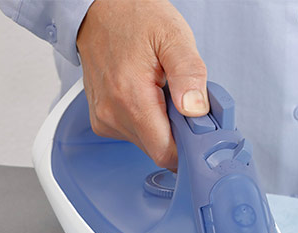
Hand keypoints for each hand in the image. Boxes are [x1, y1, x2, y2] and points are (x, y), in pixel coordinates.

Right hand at [77, 0, 208, 169]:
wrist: (99, 9)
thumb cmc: (135, 17)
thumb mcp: (173, 36)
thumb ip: (189, 74)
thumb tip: (195, 110)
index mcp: (131, 97)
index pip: (164, 153)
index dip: (187, 148)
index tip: (198, 131)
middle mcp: (113, 114)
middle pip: (156, 150)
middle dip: (176, 134)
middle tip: (181, 102)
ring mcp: (105, 119)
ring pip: (146, 144)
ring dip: (161, 127)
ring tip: (161, 94)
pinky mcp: (101, 121)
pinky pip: (132, 136)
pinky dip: (146, 123)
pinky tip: (146, 98)